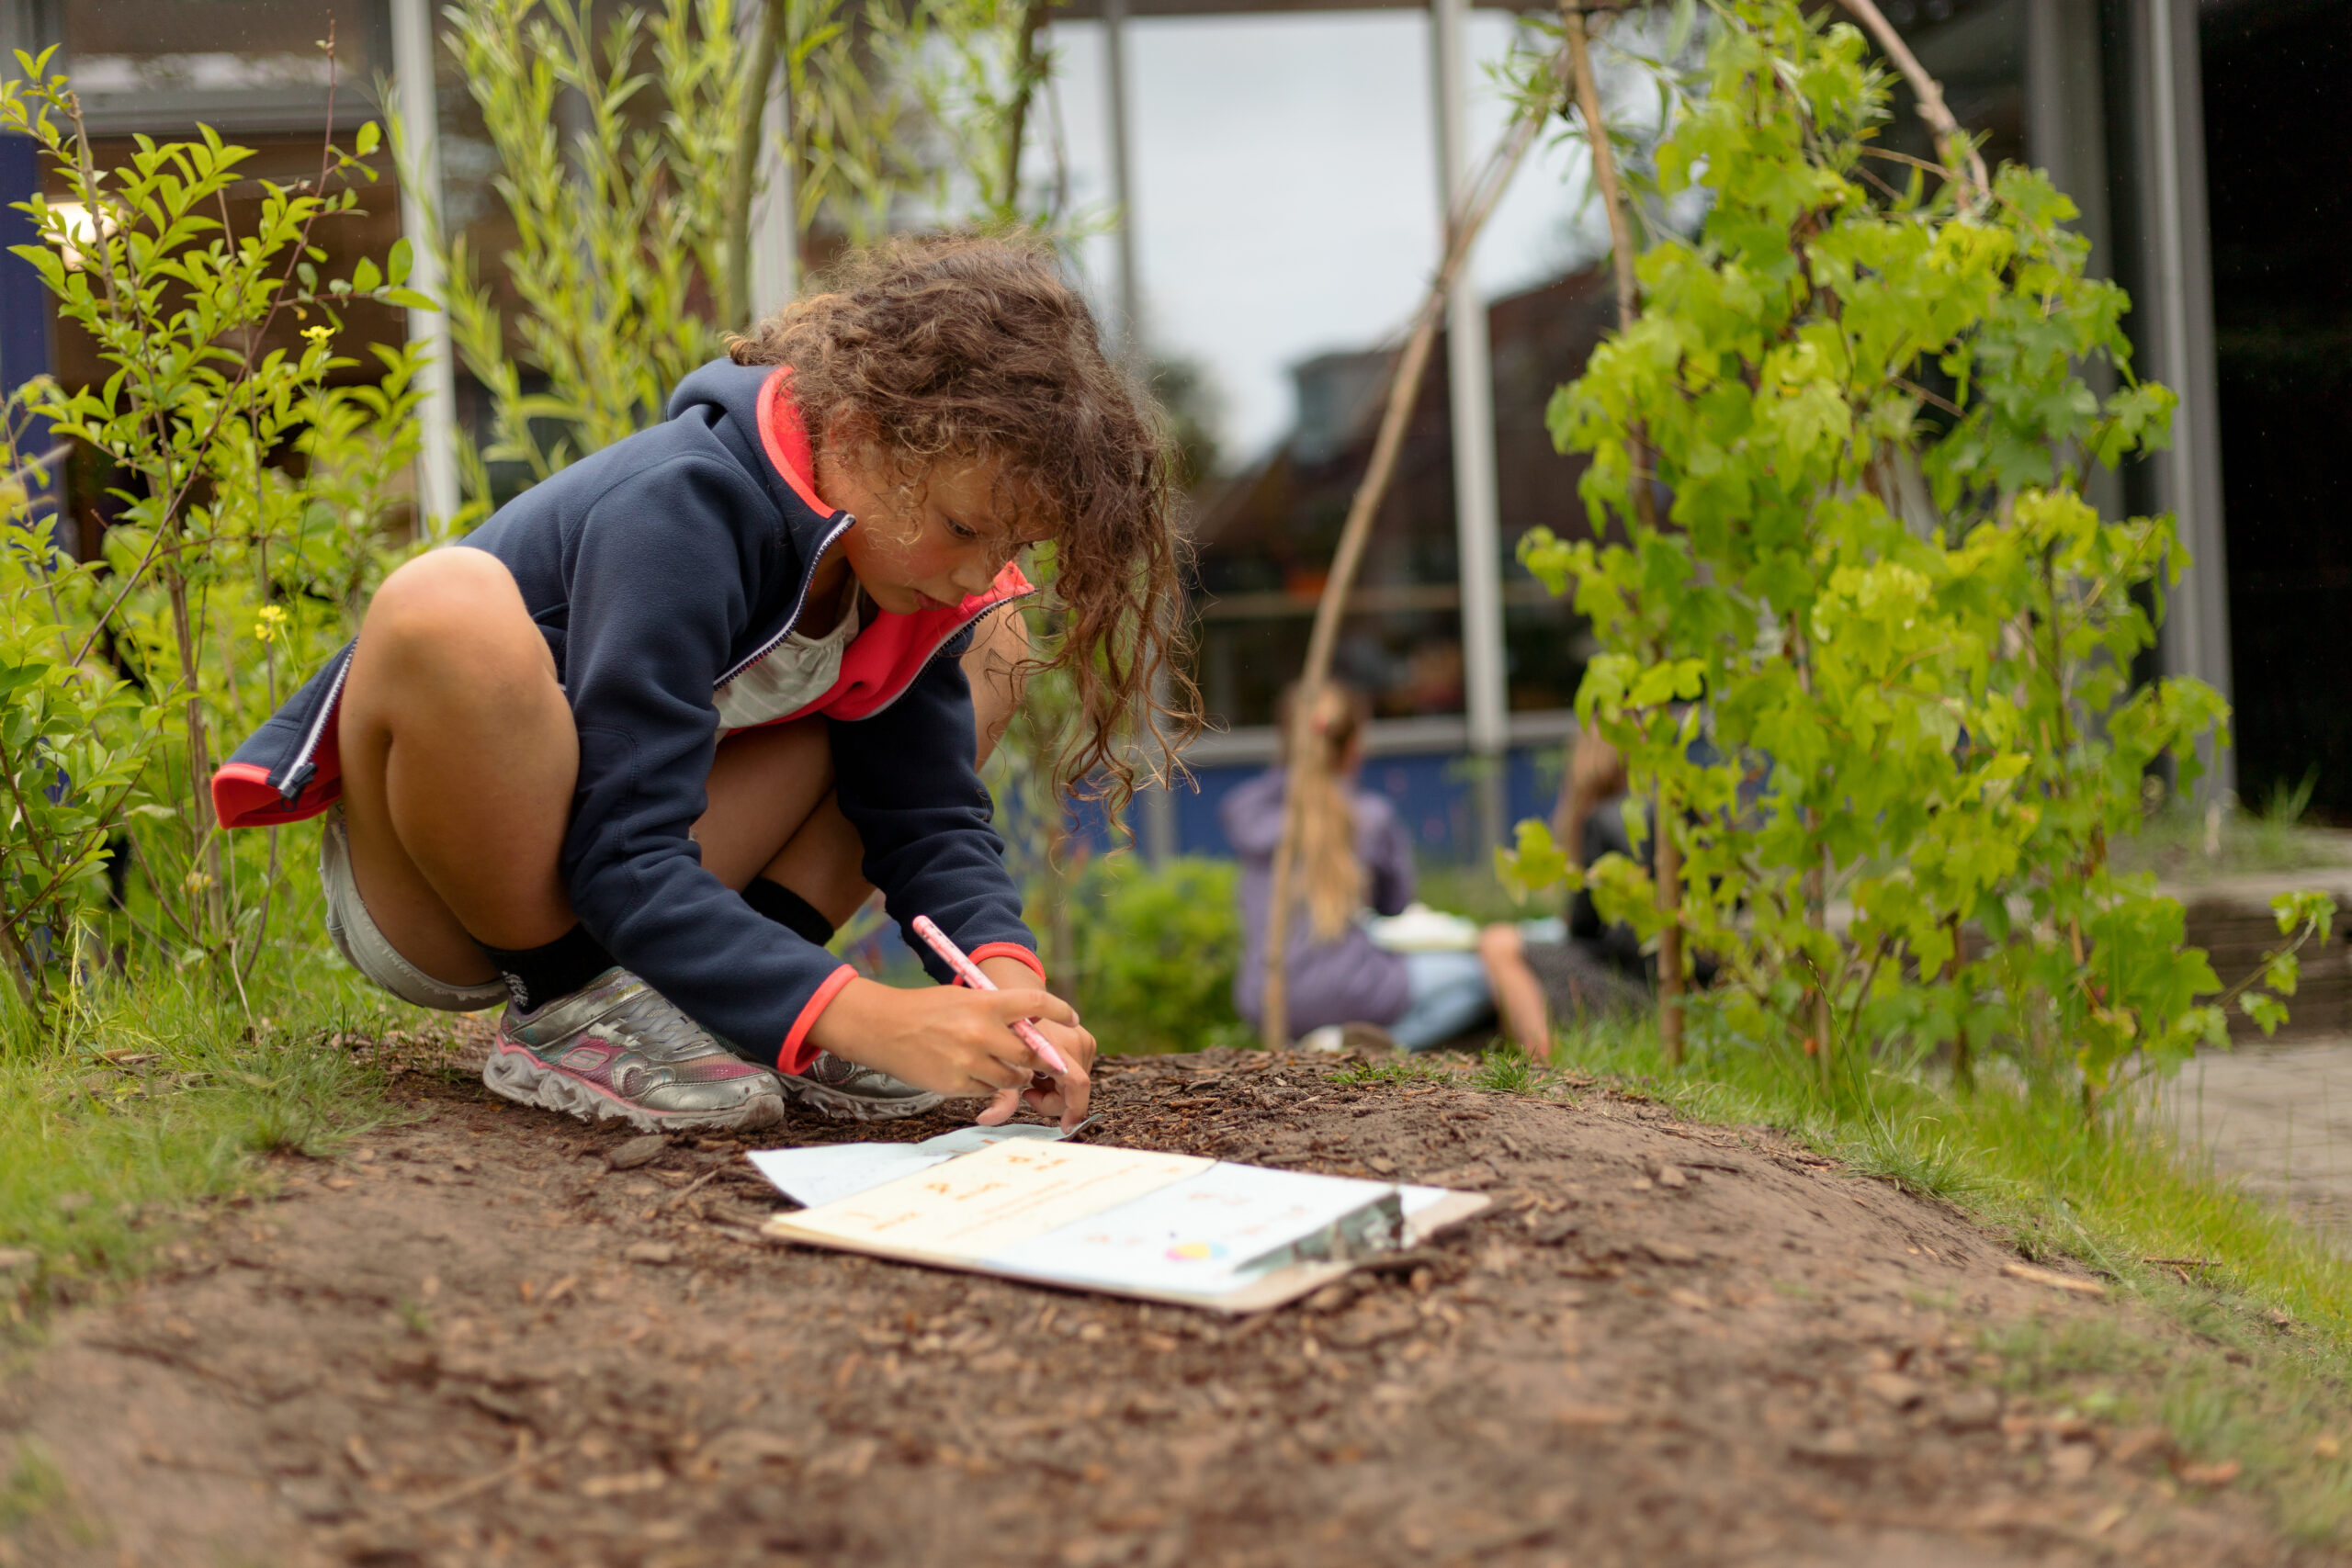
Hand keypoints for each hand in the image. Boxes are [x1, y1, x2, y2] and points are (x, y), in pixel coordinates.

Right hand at [805, 974, 1093, 1129]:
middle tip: (1042, 1059)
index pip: (1037, 1004)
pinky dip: (989, 1086)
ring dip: (1017, 1076)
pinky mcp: (956, 1084)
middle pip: (1032, 1053)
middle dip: (1041, 1059)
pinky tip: (975, 1073)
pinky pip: (988, 1091)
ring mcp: (969, 1061)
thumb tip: (1035, 1027)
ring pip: (1013, 1078)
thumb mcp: (965, 999)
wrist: (883, 1028)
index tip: (1072, 1018)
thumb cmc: (927, 1010)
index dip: (1060, 1010)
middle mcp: (981, 1032)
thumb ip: (998, 1012)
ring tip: (1004, 1066)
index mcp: (985, 1003)